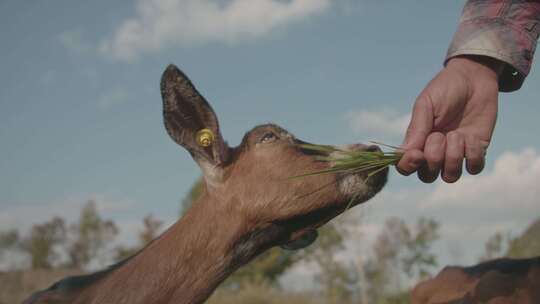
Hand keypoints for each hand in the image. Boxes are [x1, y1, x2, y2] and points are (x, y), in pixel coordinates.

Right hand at [397, 56, 501, 182]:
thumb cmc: (445, 89)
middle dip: (434, 159)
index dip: (409, 166)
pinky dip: (473, 154)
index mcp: (417, 142)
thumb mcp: (426, 104)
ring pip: (450, 176)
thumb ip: (416, 129)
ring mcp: (455, 154)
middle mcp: (434, 152)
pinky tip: (471, 137)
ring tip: (457, 135)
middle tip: (439, 135)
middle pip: (427, 176)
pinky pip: (474, 168)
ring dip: (453, 157)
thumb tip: (403, 154)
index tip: (417, 153)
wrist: (474, 78)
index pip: (406, 167)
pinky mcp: (476, 151)